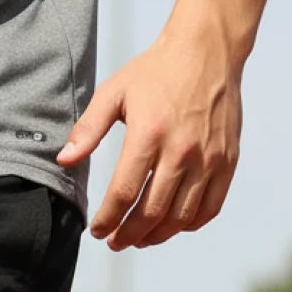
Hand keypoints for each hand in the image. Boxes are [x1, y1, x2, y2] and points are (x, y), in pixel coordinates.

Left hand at [58, 29, 242, 249]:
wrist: (209, 49)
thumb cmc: (158, 70)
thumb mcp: (114, 92)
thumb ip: (88, 129)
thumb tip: (64, 159)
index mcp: (148, 134)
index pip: (123, 194)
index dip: (108, 220)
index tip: (98, 231)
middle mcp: (181, 150)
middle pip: (151, 213)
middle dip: (129, 235)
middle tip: (115, 242)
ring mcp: (208, 158)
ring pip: (180, 217)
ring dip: (157, 236)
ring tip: (140, 239)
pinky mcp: (228, 160)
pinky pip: (210, 208)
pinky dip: (189, 224)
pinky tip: (173, 225)